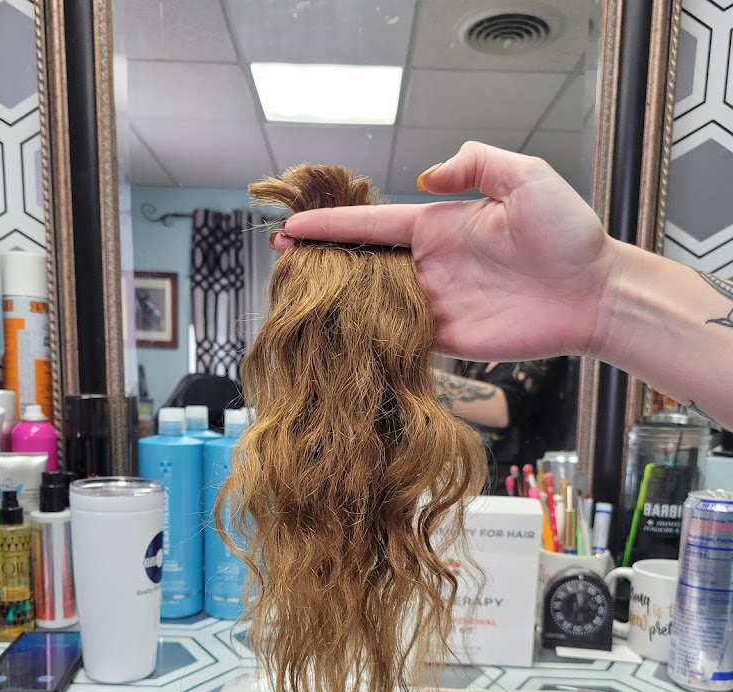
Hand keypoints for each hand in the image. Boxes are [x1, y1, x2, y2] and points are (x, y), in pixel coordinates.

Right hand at [273, 141, 617, 361]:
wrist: (596, 294)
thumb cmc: (568, 234)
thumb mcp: (526, 178)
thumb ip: (475, 164)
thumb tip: (427, 174)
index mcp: (439, 227)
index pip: (372, 224)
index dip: (331, 226)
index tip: (292, 226)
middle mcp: (431, 266)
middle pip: (364, 265)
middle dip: (322, 265)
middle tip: (282, 265)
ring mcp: (438, 305)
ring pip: (375, 304)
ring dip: (339, 304)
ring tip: (297, 304)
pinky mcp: (451, 340)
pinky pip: (402, 340)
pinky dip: (372, 340)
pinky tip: (341, 341)